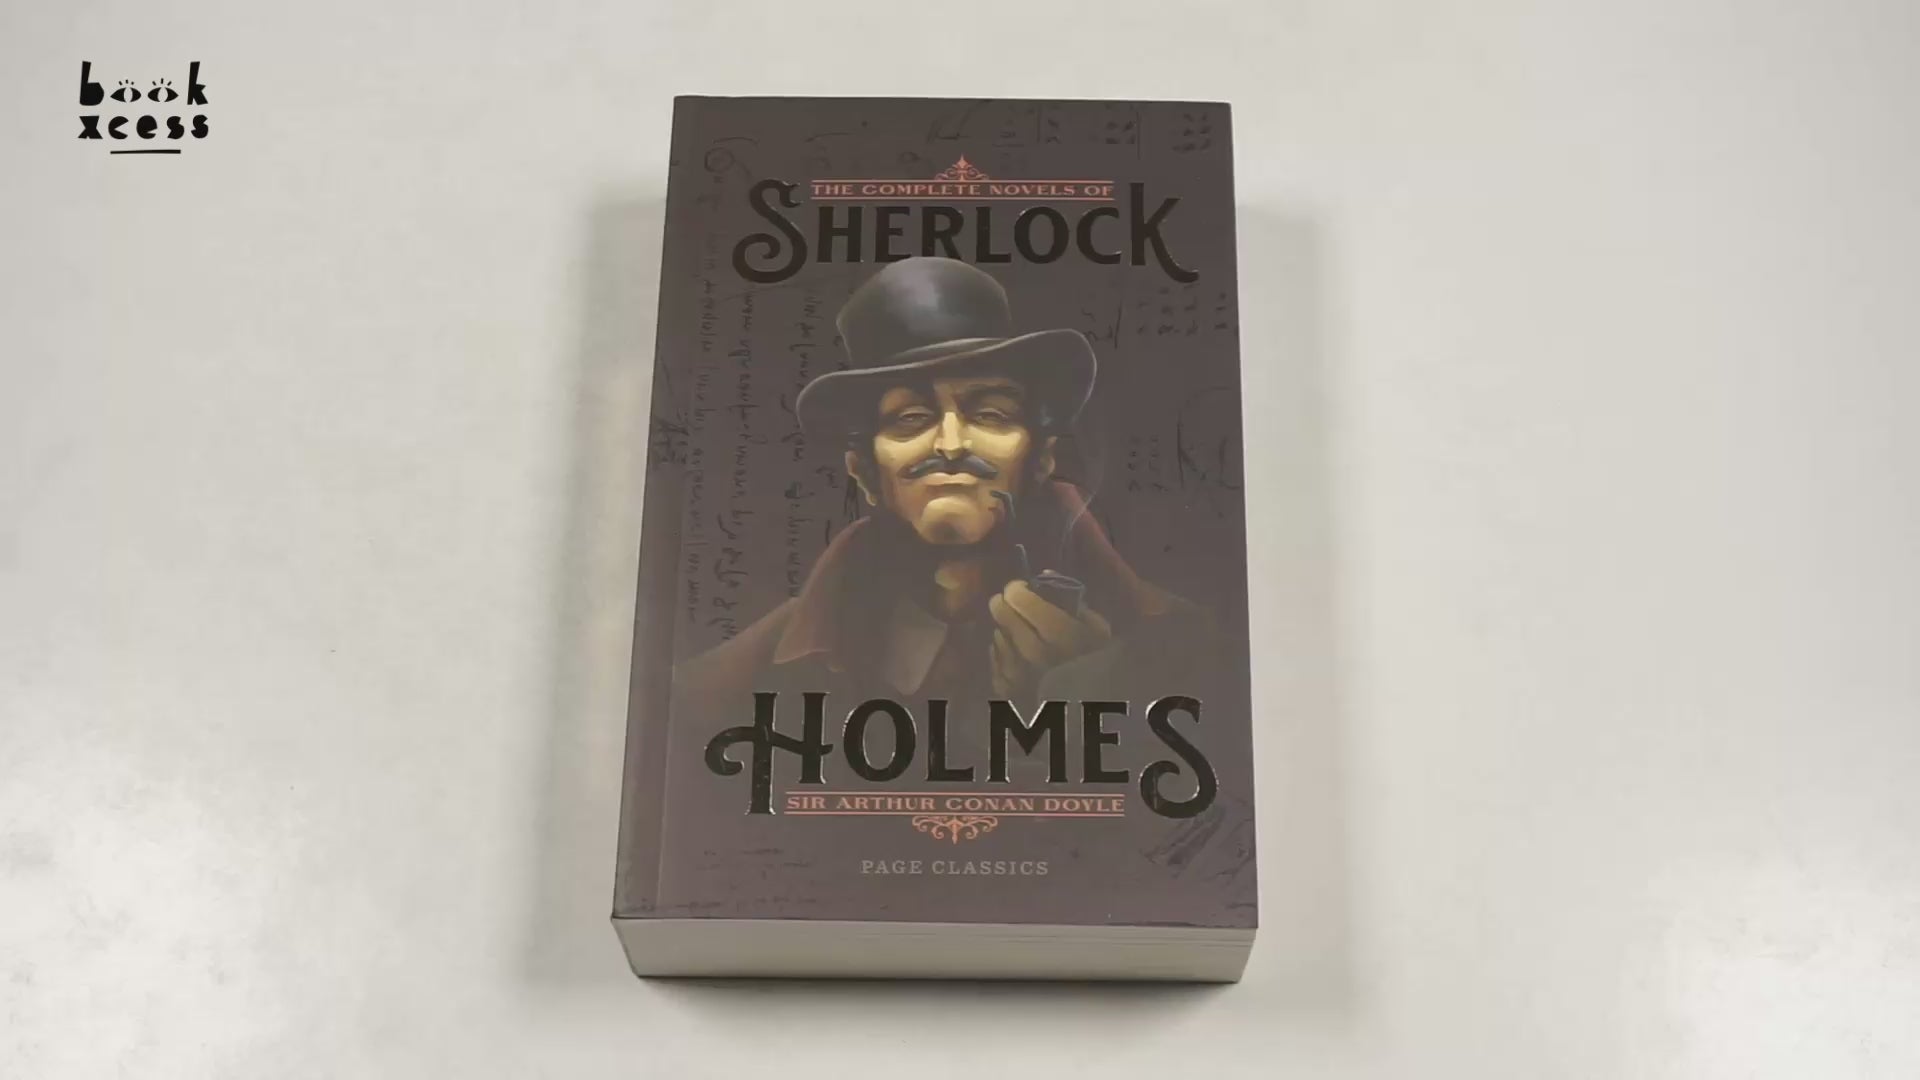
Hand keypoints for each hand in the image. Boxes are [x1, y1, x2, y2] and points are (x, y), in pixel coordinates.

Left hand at [988, 579, 1113, 698]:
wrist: (1090, 714)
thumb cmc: (1098, 666)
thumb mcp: (1098, 630)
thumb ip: (1073, 601)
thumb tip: (1045, 576)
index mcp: (1058, 632)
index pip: (1017, 595)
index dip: (1018, 587)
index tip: (1024, 589)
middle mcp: (1031, 650)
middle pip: (1000, 611)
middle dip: (1006, 604)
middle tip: (1015, 605)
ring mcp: (1014, 672)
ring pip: (997, 634)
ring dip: (1006, 631)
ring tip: (1023, 637)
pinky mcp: (1005, 690)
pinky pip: (994, 660)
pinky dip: (1003, 654)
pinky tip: (1018, 657)